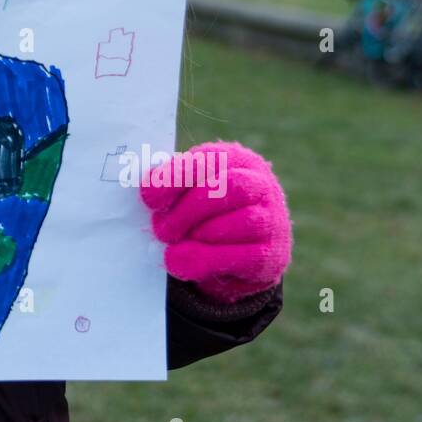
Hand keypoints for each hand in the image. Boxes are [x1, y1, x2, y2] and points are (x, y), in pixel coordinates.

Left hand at [139, 140, 290, 303]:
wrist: (242, 249)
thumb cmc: (206, 211)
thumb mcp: (189, 191)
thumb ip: (171, 186)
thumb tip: (148, 190)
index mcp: (234, 158)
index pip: (207, 160)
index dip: (176, 177)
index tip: (148, 197)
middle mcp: (259, 183)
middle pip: (227, 188)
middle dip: (186, 210)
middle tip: (160, 229)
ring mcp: (272, 218)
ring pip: (241, 221)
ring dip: (199, 235)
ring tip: (173, 245)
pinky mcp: (273, 253)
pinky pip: (243, 256)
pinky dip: (207, 260)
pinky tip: (182, 263)